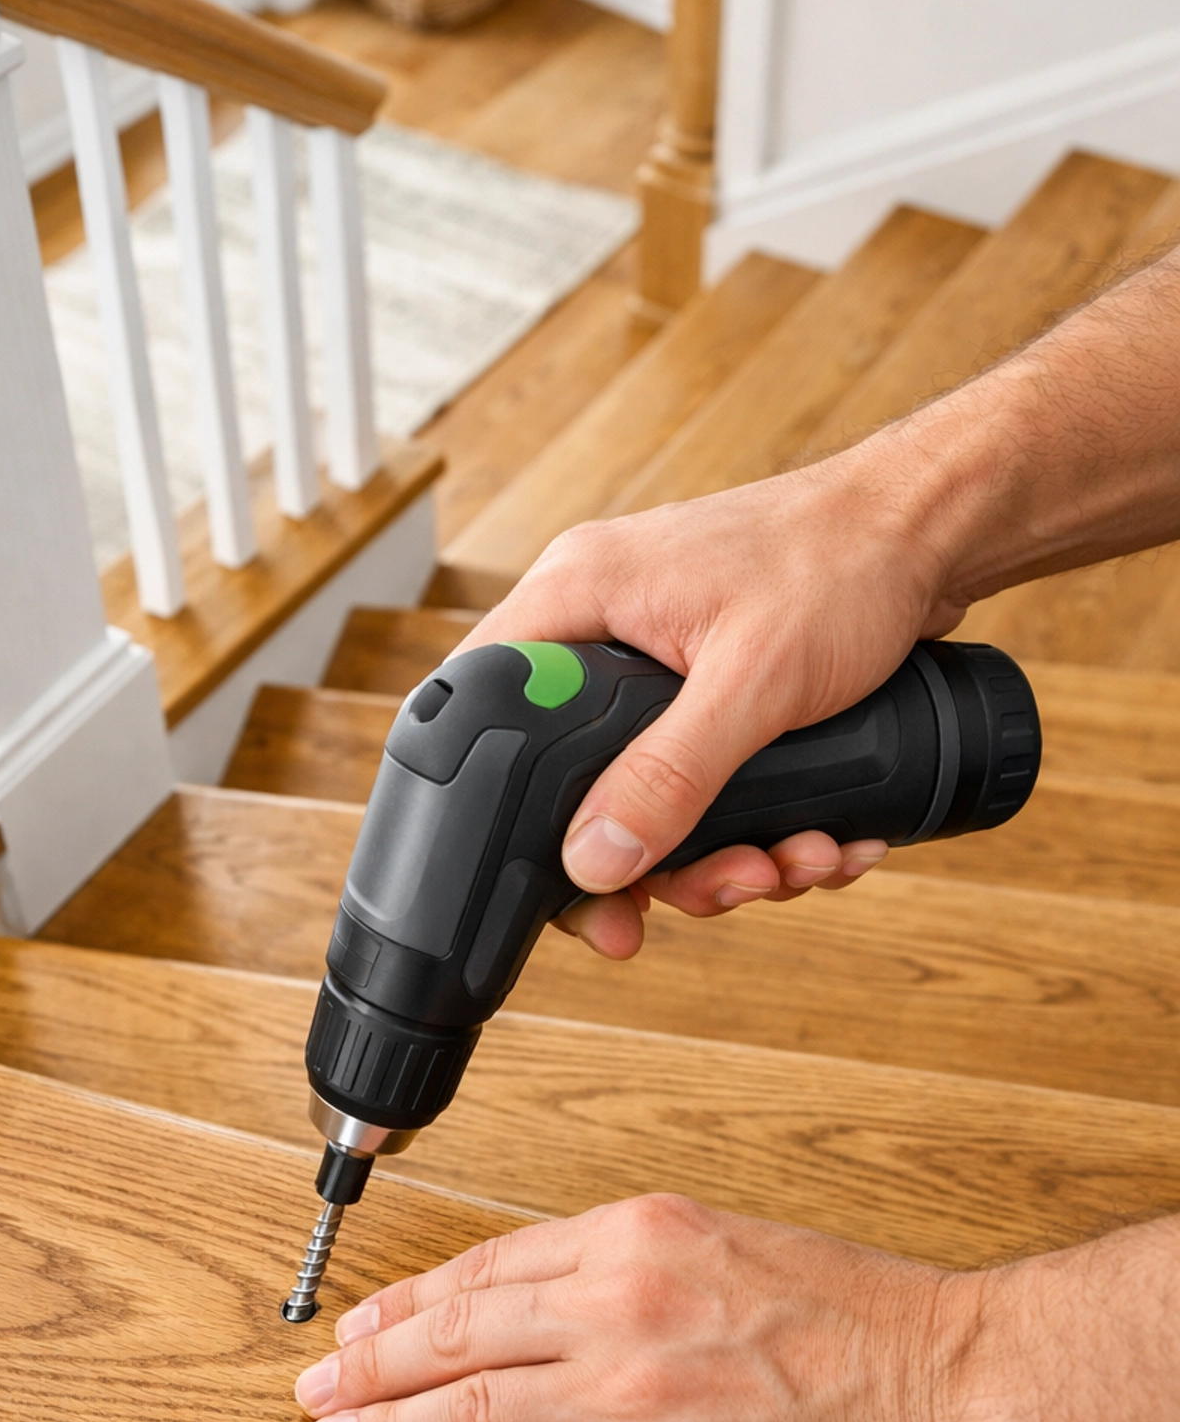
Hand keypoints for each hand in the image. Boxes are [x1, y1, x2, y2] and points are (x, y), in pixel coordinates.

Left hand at [294, 1194, 990, 1421]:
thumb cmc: (862, 1319)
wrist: (956, 1389)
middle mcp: (619, 1308)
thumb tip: (539, 1296)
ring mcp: (632, 1401)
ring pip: (470, 1413)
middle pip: (455, 1337)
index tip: (358, 1328)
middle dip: (367, 1368)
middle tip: (312, 1391)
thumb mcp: (730, 1241)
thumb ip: (631, 1265)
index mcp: (636, 1236)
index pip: (485, 1269)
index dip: (405, 1306)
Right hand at [458, 455, 964, 954]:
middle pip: (577, 782)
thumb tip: (593, 861)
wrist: (938, 530)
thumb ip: (669, 774)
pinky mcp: (714, 692)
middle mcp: (605, 629)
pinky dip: (764, 827)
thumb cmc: (843, 562)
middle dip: (659, 859)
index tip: (568, 887)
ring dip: (728, 855)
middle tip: (719, 891)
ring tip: (800, 864)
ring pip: (654, 799)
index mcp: (579, 598)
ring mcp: (659, 664)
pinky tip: (824, 839)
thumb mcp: (753, 681)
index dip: (505, 809)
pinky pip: (709, 785)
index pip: (482, 708)